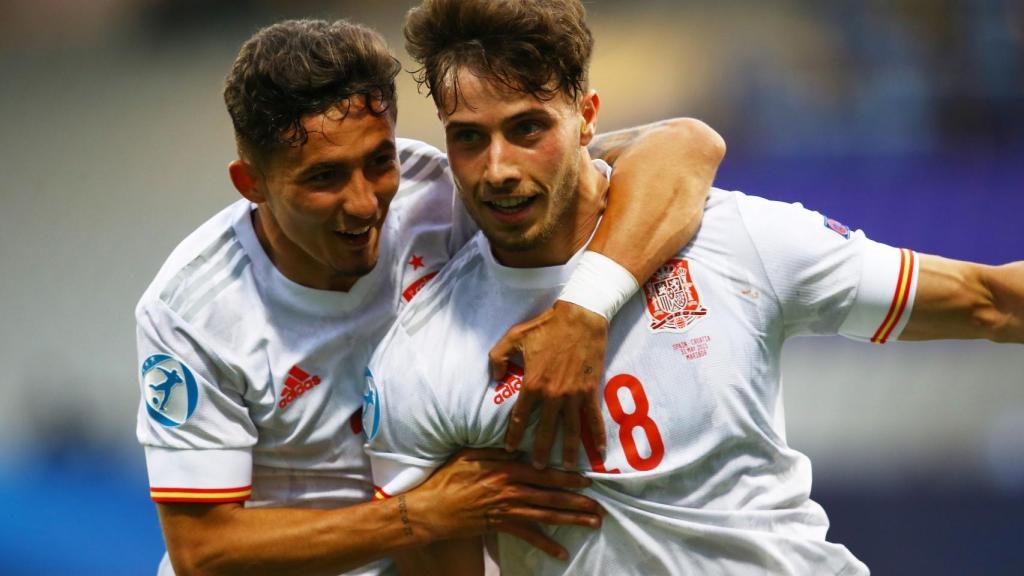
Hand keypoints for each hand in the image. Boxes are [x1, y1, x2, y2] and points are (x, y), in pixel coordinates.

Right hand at [409, 448, 601, 559]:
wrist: (431, 508)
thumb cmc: (448, 478)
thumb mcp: (471, 455)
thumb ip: (496, 451)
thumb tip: (518, 447)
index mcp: (506, 469)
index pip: (544, 473)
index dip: (567, 476)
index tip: (587, 480)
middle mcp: (511, 490)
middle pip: (551, 495)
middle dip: (578, 501)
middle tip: (599, 506)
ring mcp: (506, 510)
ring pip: (546, 515)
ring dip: (571, 520)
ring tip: (592, 523)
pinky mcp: (500, 527)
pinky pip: (528, 537)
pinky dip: (546, 545)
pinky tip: (561, 552)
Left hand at [489, 300, 607, 469]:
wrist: (579, 317)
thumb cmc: (545, 326)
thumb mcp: (513, 337)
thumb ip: (497, 357)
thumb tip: (495, 377)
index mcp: (532, 384)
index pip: (519, 417)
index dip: (513, 435)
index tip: (508, 449)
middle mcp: (552, 395)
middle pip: (544, 431)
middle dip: (539, 451)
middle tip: (537, 468)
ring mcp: (573, 395)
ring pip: (570, 431)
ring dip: (568, 451)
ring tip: (566, 468)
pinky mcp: (590, 390)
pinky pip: (593, 418)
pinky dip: (597, 436)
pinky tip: (599, 451)